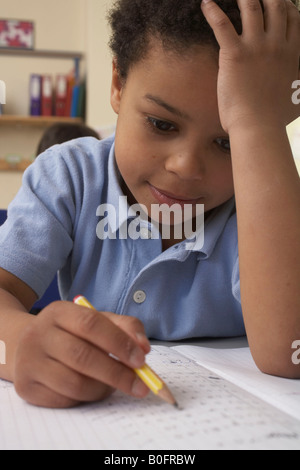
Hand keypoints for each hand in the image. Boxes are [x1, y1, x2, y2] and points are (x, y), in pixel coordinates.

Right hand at [13, 301, 150, 407]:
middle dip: (117, 373)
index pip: (90, 323)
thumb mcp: (98, 321)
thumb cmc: (73, 333)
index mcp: (58, 312)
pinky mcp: (26, 387)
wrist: (30, 346)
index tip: (141, 360)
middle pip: (82, 356)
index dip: (119, 342)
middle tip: (140, 385)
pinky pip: (64, 401)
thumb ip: (125, 328)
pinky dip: (85, 399)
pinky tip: (92, 390)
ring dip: (103, 389)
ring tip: (113, 386)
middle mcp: (38, 334)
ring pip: (74, 383)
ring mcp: (29, 362)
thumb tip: (144, 348)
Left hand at [201, 0, 299, 131]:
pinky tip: (205, 3)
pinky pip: (222, 25)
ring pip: (251, 7)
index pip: (292, 18)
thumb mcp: (299, 99)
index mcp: (291, 53)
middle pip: (274, 6)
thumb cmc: (275, 118)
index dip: (285, 5)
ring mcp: (256, 47)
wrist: (259, 126)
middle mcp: (276, 44)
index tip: (278, 2)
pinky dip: (212, 11)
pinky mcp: (234, 54)